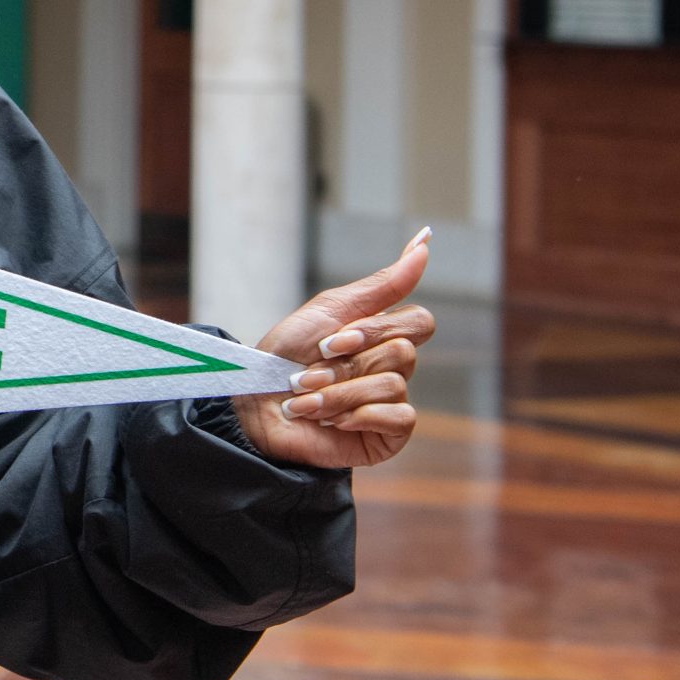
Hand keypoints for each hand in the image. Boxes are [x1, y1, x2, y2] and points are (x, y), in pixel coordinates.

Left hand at [231, 229, 434, 468]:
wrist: (254, 405)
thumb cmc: (285, 356)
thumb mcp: (330, 310)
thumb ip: (382, 284)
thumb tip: (425, 243)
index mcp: (381, 337)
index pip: (419, 322)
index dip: (374, 330)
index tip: (330, 339)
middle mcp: (393, 369)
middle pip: (403, 353)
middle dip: (346, 364)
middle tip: (309, 372)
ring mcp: (393, 402)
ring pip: (395, 385)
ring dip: (340, 392)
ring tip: (307, 399)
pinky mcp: (389, 436)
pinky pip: (400, 418)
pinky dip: (358, 416)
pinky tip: (331, 421)